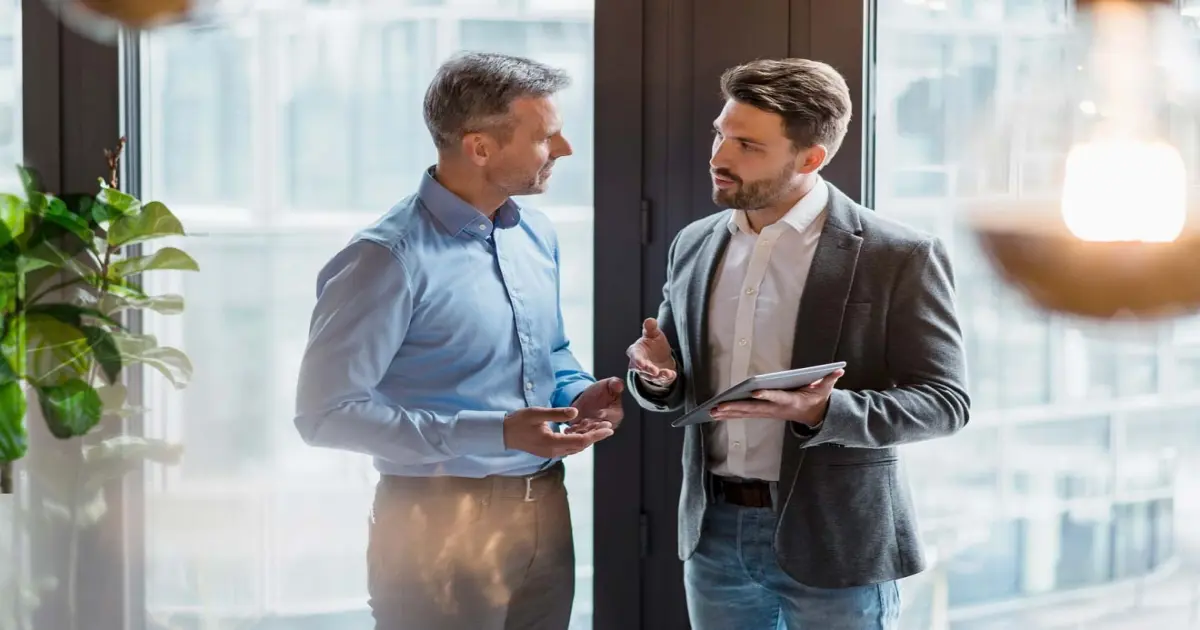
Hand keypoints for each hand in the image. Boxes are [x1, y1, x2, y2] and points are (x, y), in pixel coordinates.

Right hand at [503, 407, 612, 457]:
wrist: (503, 434)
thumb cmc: (518, 422)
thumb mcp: (537, 413)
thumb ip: (556, 413)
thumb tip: (575, 412)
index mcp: (552, 443)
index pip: (580, 441)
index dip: (596, 435)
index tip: (608, 429)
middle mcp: (554, 451)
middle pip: (581, 445)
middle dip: (595, 435)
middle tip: (608, 425)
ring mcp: (551, 452)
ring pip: (575, 446)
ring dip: (587, 437)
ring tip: (598, 426)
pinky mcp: (549, 450)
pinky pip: (568, 445)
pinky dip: (578, 438)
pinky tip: (582, 429)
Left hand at [566, 377, 625, 432]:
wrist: (589, 397)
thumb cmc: (602, 390)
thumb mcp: (608, 384)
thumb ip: (615, 383)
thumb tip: (619, 384)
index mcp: (617, 414)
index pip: (614, 416)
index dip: (607, 414)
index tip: (600, 413)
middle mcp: (608, 424)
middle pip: (601, 426)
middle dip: (593, 425)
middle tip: (585, 421)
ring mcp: (595, 429)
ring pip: (589, 431)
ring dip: (582, 430)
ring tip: (575, 426)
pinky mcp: (584, 431)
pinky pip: (579, 433)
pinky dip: (573, 432)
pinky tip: (567, 429)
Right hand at [626, 318, 676, 386]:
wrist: (661, 355)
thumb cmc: (653, 343)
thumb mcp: (653, 334)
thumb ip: (650, 328)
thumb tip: (650, 321)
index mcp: (636, 352)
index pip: (635, 356)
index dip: (638, 360)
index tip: (642, 363)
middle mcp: (639, 365)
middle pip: (642, 369)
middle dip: (648, 370)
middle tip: (654, 371)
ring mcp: (648, 373)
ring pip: (652, 376)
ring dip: (659, 375)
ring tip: (667, 373)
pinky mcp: (657, 379)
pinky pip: (661, 380)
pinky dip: (667, 378)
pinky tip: (672, 374)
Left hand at [709, 369, 844, 425]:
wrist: (816, 416)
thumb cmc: (818, 398)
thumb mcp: (826, 389)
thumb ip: (830, 379)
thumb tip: (839, 370)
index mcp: (791, 401)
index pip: (778, 397)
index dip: (767, 396)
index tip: (755, 392)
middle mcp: (777, 409)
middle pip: (754, 409)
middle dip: (736, 407)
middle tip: (719, 407)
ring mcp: (769, 412)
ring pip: (746, 413)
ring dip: (729, 412)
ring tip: (712, 411)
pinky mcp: (764, 413)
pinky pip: (746, 414)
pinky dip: (731, 413)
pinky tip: (717, 413)